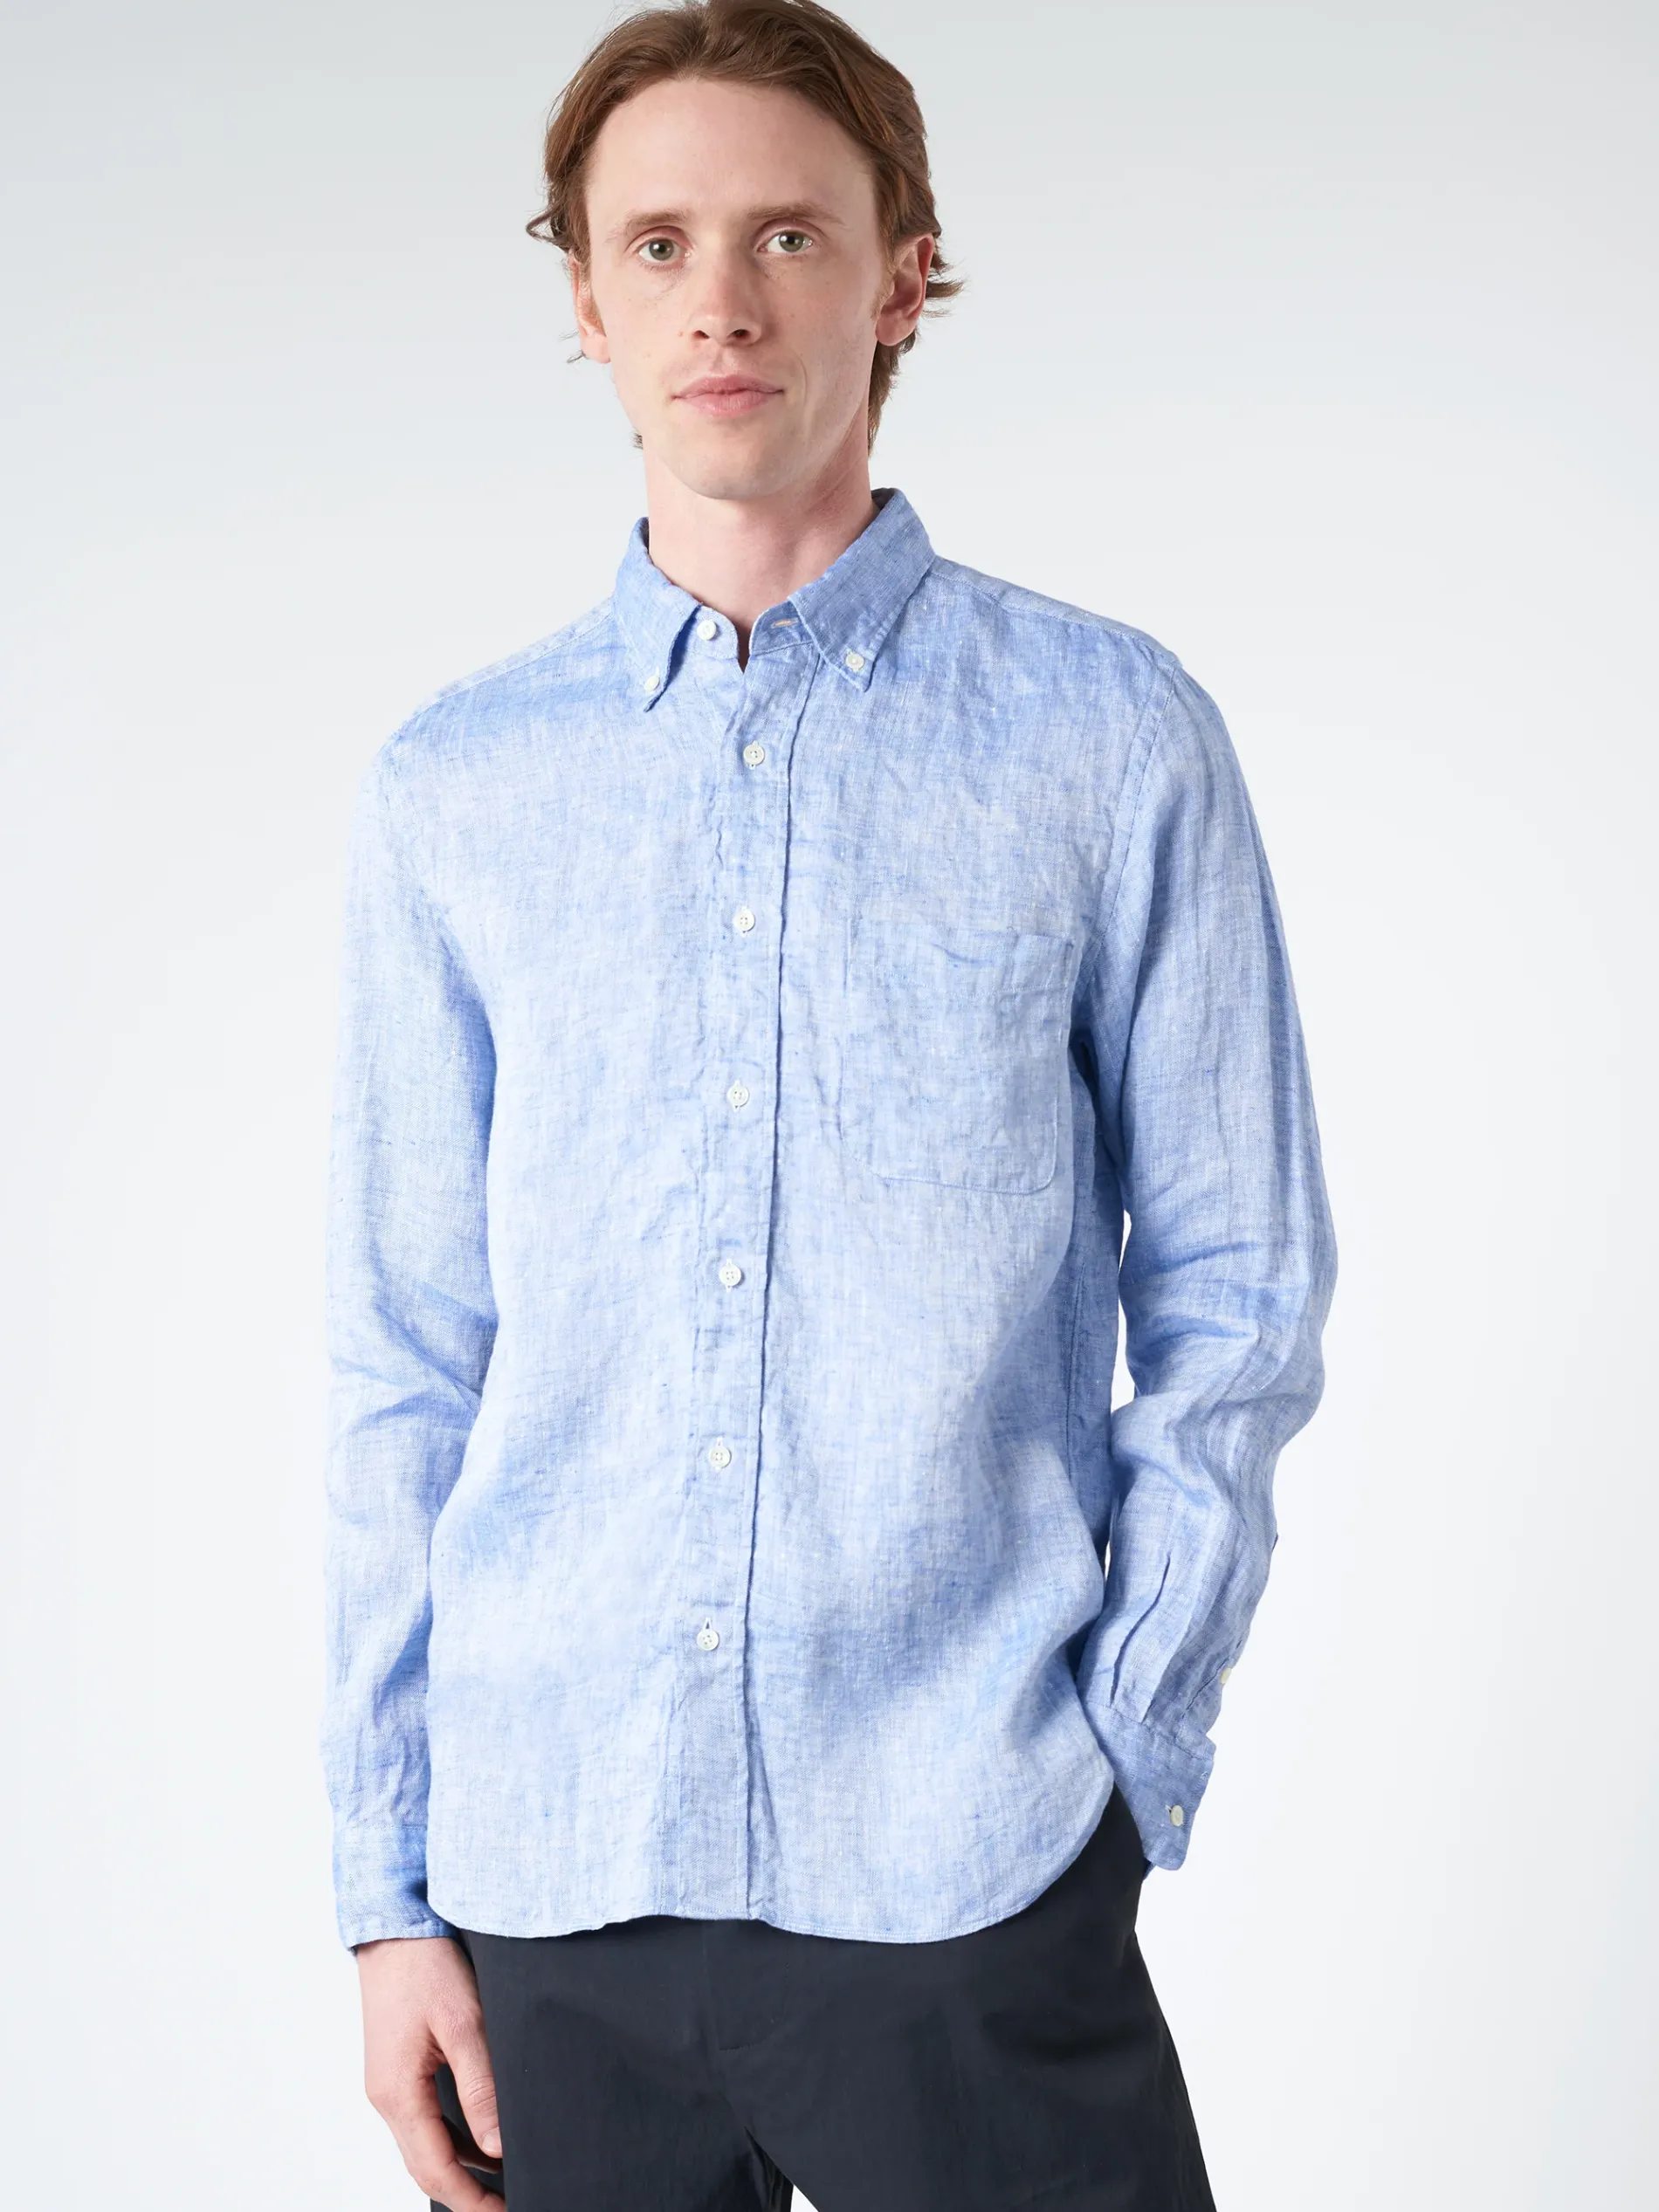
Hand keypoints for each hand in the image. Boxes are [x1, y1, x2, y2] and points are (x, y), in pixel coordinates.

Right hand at [357, 1935, 502, 2208]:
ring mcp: (389, 2083)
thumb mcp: (464, 2022)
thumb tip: (497, 2146)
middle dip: (467, 2193)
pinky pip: (424, 2118)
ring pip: (425, 2144)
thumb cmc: (427, 1965)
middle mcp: (386, 2096)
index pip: (435, 2170)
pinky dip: (453, 2138)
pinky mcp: (398, 2067)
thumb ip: (481, 2086)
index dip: (471, 2201)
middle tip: (510, 2205)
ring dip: (461, 2168)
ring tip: (506, 2179)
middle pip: (426, 2165)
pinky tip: (484, 2138)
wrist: (396, 1925)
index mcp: (397, 2093)